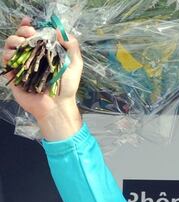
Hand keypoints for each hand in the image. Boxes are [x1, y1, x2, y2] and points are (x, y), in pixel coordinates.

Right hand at [3, 16, 82, 139]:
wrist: (57, 106)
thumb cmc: (67, 86)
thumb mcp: (75, 64)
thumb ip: (71, 45)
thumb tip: (59, 30)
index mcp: (44, 51)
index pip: (34, 34)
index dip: (29, 25)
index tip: (30, 21)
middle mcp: (31, 55)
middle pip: (20, 37)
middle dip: (22, 31)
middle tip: (30, 33)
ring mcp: (22, 64)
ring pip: (10, 46)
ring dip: (14, 41)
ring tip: (23, 44)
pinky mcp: (13, 74)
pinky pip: (6, 60)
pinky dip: (8, 55)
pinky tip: (15, 56)